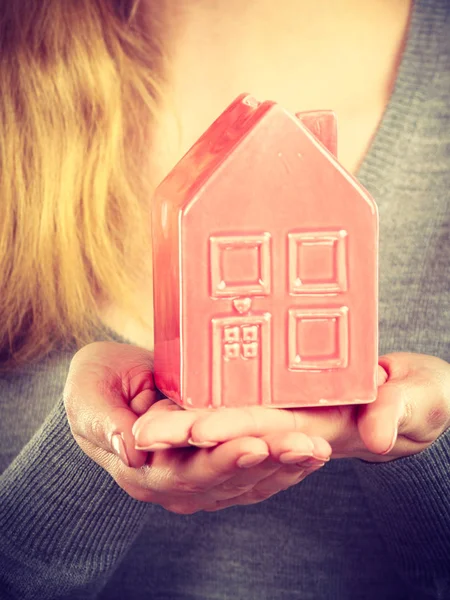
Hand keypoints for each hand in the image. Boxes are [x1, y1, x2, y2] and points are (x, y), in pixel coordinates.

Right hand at [63, 342, 330, 513]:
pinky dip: (283, 464)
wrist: (109, 383)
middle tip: (303, 446)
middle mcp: (173, 481)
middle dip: (266, 463)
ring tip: (317, 449)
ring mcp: (198, 476)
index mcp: (141, 469)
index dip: (220, 462)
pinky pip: (253, 471)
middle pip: (224, 480)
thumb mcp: (87, 395)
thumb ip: (101, 422)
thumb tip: (129, 448)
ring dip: (284, 466)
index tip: (254, 445)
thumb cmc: (95, 384)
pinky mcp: (217, 462)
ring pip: (246, 479)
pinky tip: (311, 453)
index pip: (183, 474)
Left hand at [133, 353, 449, 461]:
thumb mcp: (421, 399)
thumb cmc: (428, 397)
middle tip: (143, 428)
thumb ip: (397, 411)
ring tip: (144, 420)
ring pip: (231, 423)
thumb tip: (375, 434)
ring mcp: (291, 418)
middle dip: (189, 432)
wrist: (424, 396)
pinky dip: (213, 411)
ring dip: (188, 424)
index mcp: (324, 427)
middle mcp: (298, 428)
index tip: (188, 429)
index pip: (269, 432)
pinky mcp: (290, 407)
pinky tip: (183, 404)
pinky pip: (247, 412)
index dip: (228, 432)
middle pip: (235, 431)